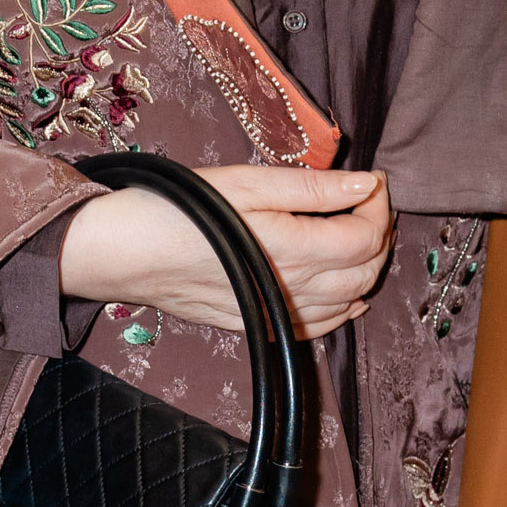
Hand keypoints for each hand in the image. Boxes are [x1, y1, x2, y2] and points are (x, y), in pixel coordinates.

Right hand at [56, 164, 393, 341]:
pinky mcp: (262, 326)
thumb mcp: (249, 182)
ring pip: (350, 300)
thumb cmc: (182, 208)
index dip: (378, 207)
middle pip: (366, 271)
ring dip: (364, 267)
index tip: (372, 180)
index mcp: (296, 250)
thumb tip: (367, 185)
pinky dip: (343, 303)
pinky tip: (340, 283)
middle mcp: (295, 290)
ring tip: (355, 232)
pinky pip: (321, 325)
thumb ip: (314, 187)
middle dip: (378, 234)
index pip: (366, 237)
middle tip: (367, 202)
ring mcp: (279, 314)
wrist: (127, 253)